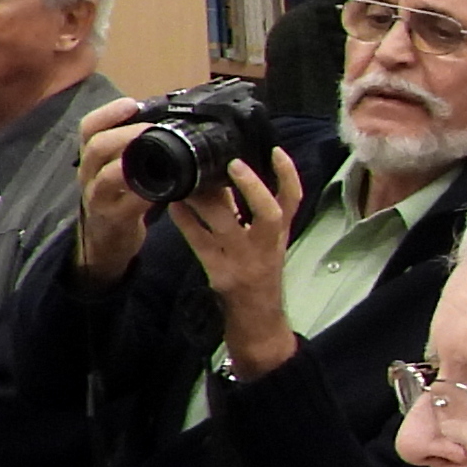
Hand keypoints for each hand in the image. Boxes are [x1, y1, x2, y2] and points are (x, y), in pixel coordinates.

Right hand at [71, 99, 157, 283]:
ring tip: (158, 154)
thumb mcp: (118, 168)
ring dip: (132, 163)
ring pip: (107, 176)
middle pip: (95, 147)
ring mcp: (98, 198)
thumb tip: (165, 120)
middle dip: (124, 134)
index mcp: (92, 157)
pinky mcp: (114, 219)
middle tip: (151, 129)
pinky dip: (146, 194)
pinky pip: (127, 204)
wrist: (106, 241)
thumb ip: (133, 148)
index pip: (88, 128)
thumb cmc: (118, 197)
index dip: (108, 113)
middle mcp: (89, 174)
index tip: (131, 103)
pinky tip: (164, 188)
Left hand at [178, 151, 309, 378]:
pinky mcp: (220, 273)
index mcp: (279, 234)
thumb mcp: (267, 241)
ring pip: (228, 225)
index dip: (287, 175)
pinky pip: (200, 242)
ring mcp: (244, 260)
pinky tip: (173, 206)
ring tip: (188, 180)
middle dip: (251, 187)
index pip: (294, 201)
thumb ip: (252, 212)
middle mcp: (266, 245)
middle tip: (230, 164)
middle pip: (268, 213)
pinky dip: (186, 222)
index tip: (274, 151)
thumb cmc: (260, 271)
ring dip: (206, 200)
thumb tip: (223, 174)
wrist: (256, 315)